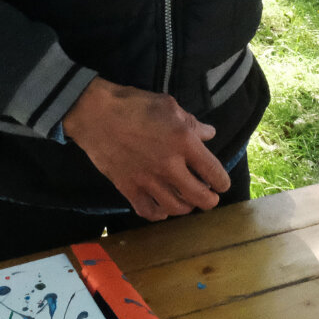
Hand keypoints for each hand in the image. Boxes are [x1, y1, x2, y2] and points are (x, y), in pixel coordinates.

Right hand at [61, 78, 230, 221]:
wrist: (95, 114)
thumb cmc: (134, 104)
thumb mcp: (168, 105)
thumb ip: (192, 122)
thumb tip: (209, 134)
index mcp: (184, 142)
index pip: (214, 172)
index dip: (222, 182)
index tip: (221, 184)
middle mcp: (169, 166)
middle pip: (199, 197)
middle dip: (209, 200)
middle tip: (209, 197)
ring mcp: (148, 180)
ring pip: (176, 208)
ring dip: (186, 207)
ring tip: (187, 201)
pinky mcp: (128, 188)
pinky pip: (148, 212)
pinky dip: (159, 214)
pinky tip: (162, 208)